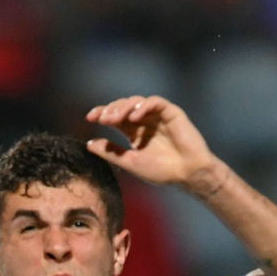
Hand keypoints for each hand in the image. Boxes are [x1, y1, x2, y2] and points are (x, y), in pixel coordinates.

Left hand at [85, 95, 223, 194]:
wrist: (187, 174)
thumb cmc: (161, 170)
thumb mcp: (130, 162)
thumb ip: (110, 152)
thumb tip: (88, 144)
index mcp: (133, 132)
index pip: (114, 117)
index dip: (102, 113)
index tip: (90, 118)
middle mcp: (144, 121)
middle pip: (123, 106)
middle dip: (110, 110)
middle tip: (102, 119)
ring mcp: (157, 116)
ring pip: (137, 101)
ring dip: (123, 107)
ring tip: (114, 118)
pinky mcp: (171, 113)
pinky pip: (155, 102)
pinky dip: (143, 106)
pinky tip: (133, 117)